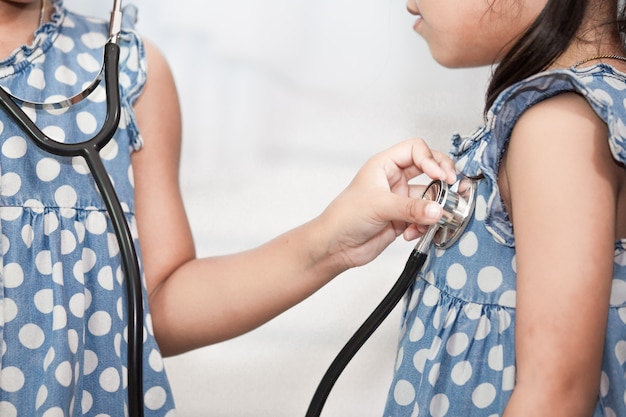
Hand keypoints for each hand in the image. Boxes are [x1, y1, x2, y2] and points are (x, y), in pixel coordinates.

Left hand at [317, 138, 455, 268]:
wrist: (335, 246)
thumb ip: (411, 208)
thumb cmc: (344, 216)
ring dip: (434, 207)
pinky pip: (424, 217)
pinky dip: (424, 225)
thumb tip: (437, 210)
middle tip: (452, 186)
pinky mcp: (403, 219)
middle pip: (428, 169)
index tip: (440, 176)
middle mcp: (394, 179)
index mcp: (384, 165)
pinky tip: (412, 232)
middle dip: (442, 178)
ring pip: (429, 196)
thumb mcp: (379, 206)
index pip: (415, 149)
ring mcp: (400, 199)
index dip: (431, 159)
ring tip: (433, 216)